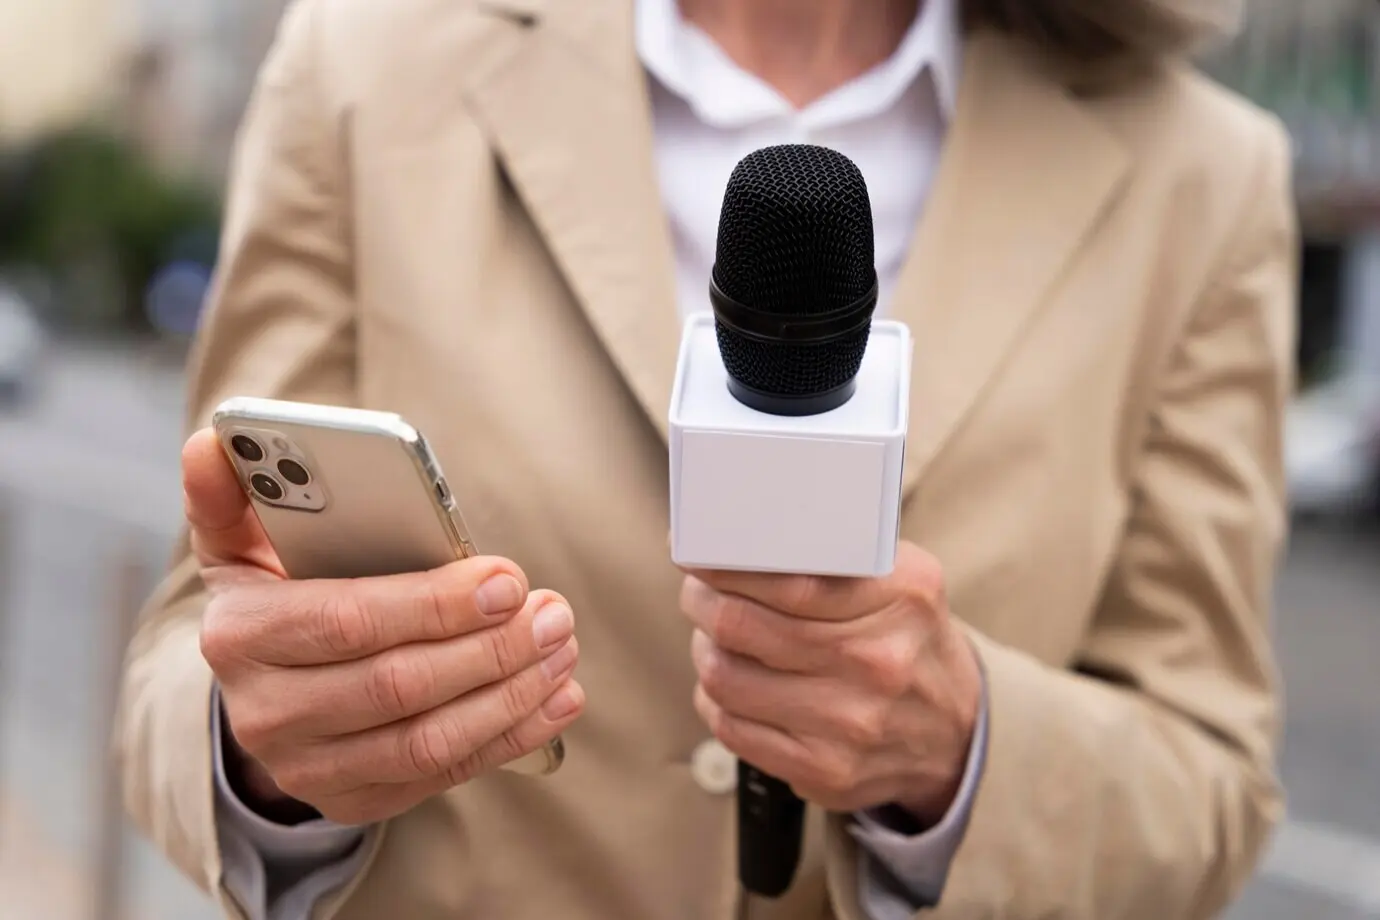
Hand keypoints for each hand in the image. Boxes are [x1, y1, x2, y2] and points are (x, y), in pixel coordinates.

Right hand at [183, 428, 584, 825]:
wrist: (263, 690)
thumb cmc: (276, 593)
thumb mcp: (242, 544)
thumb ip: (232, 494)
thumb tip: (211, 441)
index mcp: (241, 635)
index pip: (348, 621)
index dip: (434, 604)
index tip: (507, 576)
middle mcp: (266, 712)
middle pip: (398, 686)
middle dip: (489, 648)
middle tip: (551, 611)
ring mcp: (309, 767)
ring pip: (429, 739)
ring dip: (511, 693)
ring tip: (559, 646)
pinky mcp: (353, 799)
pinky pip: (445, 774)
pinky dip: (513, 734)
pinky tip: (557, 695)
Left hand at [679, 543, 980, 823]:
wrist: (956, 733)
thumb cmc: (908, 641)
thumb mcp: (902, 582)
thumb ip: (839, 554)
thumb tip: (745, 537)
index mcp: (901, 599)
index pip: (786, 577)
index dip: (724, 564)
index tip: (695, 554)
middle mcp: (879, 662)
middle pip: (741, 624)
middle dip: (702, 602)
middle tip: (698, 593)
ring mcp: (851, 723)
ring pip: (725, 676)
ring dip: (705, 650)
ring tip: (714, 638)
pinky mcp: (825, 770)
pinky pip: (731, 728)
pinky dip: (715, 700)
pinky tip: (729, 684)